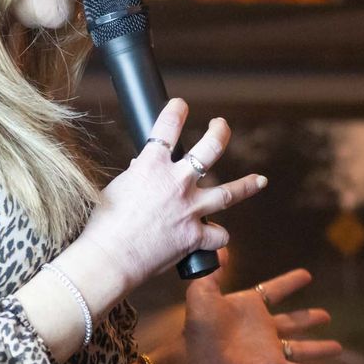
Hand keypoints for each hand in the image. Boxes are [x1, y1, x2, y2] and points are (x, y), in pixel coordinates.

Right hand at [67, 99, 266, 300]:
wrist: (109, 259)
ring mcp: (190, 209)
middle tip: (220, 126)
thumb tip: (143, 166)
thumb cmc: (104, 225)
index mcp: (151, 166)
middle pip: (210, 148)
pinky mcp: (195, 236)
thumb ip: (137, 176)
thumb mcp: (117, 189)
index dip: (176, 111)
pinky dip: (217, 236)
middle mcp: (176, 183)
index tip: (181, 105)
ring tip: (259, 180)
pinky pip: (218, 235)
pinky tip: (218, 236)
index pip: (167, 127)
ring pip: (229, 192)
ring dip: (247, 185)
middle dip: (220, 133)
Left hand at [159, 268, 340, 363]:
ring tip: (338, 347)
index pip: (274, 291)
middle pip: (292, 322)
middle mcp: (262, 328)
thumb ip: (214, 270)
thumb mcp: (203, 290)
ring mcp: (269, 349)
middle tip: (326, 315)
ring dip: (319, 348)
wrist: (196, 357)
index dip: (290, 283)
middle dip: (308, 318)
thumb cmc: (198, 325)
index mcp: (249, 308)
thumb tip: (221, 248)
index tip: (306, 275)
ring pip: (301, 348)